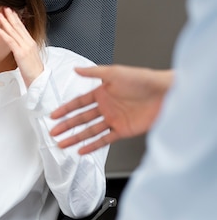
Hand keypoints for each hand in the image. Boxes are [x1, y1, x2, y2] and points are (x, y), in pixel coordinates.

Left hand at [0, 7, 42, 86]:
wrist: (39, 79)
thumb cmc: (33, 71)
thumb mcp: (28, 57)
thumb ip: (24, 49)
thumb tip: (18, 46)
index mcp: (31, 43)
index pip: (23, 28)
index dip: (16, 19)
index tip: (11, 12)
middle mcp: (29, 42)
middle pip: (19, 27)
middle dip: (11, 16)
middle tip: (4, 7)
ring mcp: (25, 47)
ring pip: (14, 32)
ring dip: (5, 22)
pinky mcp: (21, 53)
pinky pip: (10, 41)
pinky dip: (3, 33)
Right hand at [49, 65, 173, 153]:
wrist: (165, 94)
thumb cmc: (143, 80)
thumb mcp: (115, 72)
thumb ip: (94, 73)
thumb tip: (76, 69)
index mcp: (102, 92)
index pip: (78, 103)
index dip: (65, 109)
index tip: (53, 115)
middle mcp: (106, 106)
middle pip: (81, 118)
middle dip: (66, 126)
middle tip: (54, 132)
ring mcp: (114, 119)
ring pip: (89, 131)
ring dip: (76, 137)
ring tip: (63, 144)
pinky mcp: (123, 130)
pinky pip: (104, 140)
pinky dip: (92, 146)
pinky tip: (82, 150)